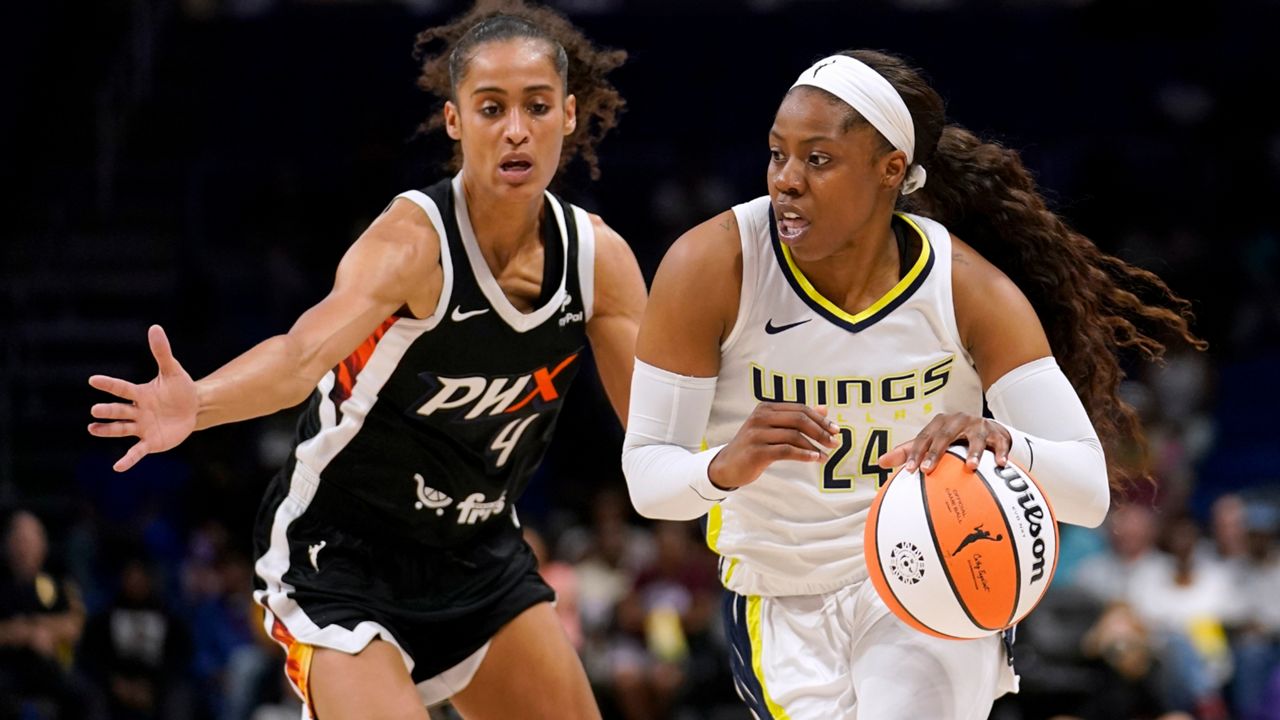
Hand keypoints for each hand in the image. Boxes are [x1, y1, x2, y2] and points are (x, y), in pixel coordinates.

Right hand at [88, 325, 196, 471]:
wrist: (193, 408)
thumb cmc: (179, 389)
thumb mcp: (173, 371)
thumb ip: (162, 352)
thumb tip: (155, 328)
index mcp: (141, 394)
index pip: (122, 388)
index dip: (109, 384)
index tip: (93, 380)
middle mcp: (137, 411)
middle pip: (120, 410)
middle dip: (108, 410)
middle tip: (95, 410)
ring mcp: (142, 427)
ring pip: (122, 429)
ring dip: (107, 430)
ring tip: (92, 429)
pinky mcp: (151, 442)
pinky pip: (137, 451)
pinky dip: (128, 459)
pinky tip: (117, 467)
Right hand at [708, 402, 837, 489]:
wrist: (727, 466)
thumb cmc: (754, 446)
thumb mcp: (774, 429)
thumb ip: (797, 418)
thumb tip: (824, 408)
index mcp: (766, 409)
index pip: (800, 409)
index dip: (820, 419)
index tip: (836, 430)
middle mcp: (760, 417)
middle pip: (799, 419)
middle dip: (820, 431)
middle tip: (835, 443)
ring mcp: (757, 434)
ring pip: (794, 435)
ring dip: (814, 446)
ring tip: (825, 455)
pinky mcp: (756, 451)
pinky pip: (786, 450)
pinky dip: (803, 454)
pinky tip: (814, 459)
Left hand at [877, 412, 1010, 473]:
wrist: (987, 430)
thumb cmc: (953, 440)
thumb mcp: (931, 442)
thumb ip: (907, 452)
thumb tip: (880, 463)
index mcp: (939, 424)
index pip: (924, 437)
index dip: (916, 452)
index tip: (911, 471)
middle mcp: (958, 421)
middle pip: (945, 435)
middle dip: (936, 452)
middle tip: (928, 469)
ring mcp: (979, 426)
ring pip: (976, 438)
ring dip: (974, 452)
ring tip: (971, 467)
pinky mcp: (997, 433)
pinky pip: (1000, 443)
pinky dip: (1001, 453)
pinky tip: (1000, 465)